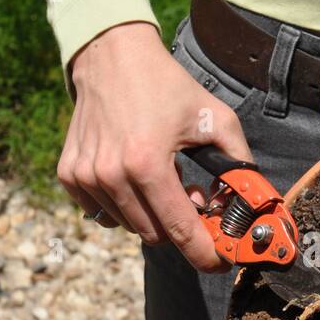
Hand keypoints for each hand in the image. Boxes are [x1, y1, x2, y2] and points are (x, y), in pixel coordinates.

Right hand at [58, 21, 251, 270]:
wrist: (112, 57)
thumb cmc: (166, 87)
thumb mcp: (215, 118)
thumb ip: (239, 164)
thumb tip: (249, 203)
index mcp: (147, 164)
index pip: (180, 231)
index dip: (203, 254)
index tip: (219, 262)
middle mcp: (111, 174)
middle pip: (155, 234)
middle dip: (179, 226)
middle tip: (192, 197)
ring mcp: (87, 176)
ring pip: (130, 226)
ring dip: (151, 214)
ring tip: (162, 179)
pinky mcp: (70, 174)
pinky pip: (104, 214)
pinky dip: (124, 205)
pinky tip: (133, 177)